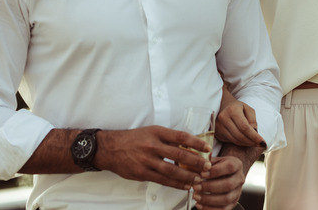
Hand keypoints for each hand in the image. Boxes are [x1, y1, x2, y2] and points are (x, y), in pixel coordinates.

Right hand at [95, 126, 211, 189]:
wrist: (110, 148)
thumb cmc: (133, 139)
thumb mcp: (151, 132)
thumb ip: (168, 138)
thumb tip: (189, 144)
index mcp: (157, 132)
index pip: (181, 136)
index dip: (196, 143)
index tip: (207, 148)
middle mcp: (153, 145)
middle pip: (180, 154)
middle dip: (196, 162)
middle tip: (207, 167)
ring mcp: (147, 160)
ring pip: (173, 170)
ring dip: (188, 176)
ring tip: (199, 179)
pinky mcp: (142, 173)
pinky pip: (163, 180)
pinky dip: (176, 184)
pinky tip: (185, 185)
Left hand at [192, 155, 245, 209]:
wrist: (226, 173)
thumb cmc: (217, 166)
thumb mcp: (213, 160)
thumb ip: (206, 162)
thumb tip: (200, 167)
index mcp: (237, 165)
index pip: (229, 167)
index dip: (215, 171)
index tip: (201, 174)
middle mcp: (239, 179)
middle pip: (228, 185)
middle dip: (209, 187)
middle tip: (196, 187)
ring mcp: (237, 192)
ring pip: (226, 199)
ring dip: (209, 199)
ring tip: (196, 196)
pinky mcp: (233, 203)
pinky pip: (224, 209)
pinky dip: (210, 209)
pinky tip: (200, 205)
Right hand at [217, 87, 264, 147]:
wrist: (223, 105)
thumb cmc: (238, 107)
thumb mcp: (248, 109)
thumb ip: (253, 120)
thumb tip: (255, 133)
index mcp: (232, 110)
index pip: (245, 127)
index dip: (254, 137)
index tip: (263, 142)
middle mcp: (223, 118)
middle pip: (240, 136)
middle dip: (252, 142)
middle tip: (260, 144)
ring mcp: (218, 126)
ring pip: (235, 140)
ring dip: (246, 144)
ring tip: (254, 143)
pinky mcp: (217, 133)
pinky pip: (230, 141)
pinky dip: (240, 143)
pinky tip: (246, 141)